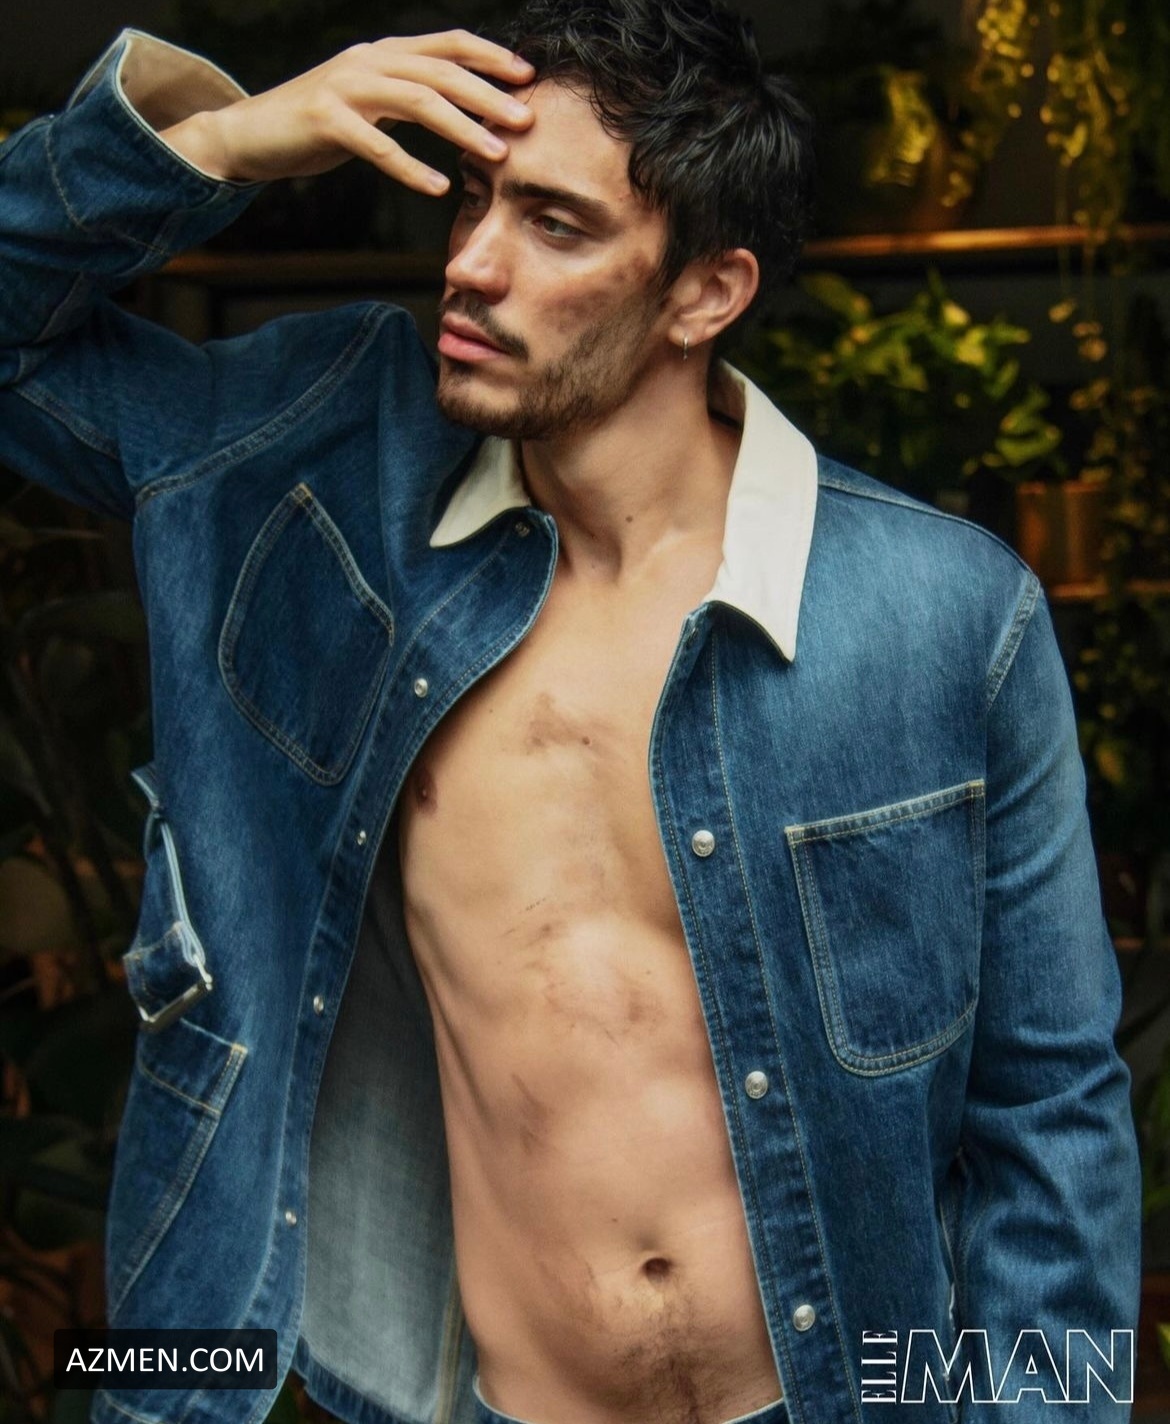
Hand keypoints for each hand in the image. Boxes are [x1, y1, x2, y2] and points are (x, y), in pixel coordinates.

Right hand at [160, 30, 533, 187]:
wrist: (252, 133)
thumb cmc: (319, 124)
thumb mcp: (370, 101)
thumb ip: (408, 95)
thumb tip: (459, 106)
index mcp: (384, 53)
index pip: (447, 43)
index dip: (489, 56)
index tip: (527, 77)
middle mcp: (368, 61)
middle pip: (441, 71)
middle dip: (488, 95)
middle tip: (526, 121)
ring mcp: (345, 86)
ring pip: (417, 101)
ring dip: (462, 128)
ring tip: (496, 156)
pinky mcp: (325, 119)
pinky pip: (376, 145)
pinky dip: (410, 167)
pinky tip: (438, 188)